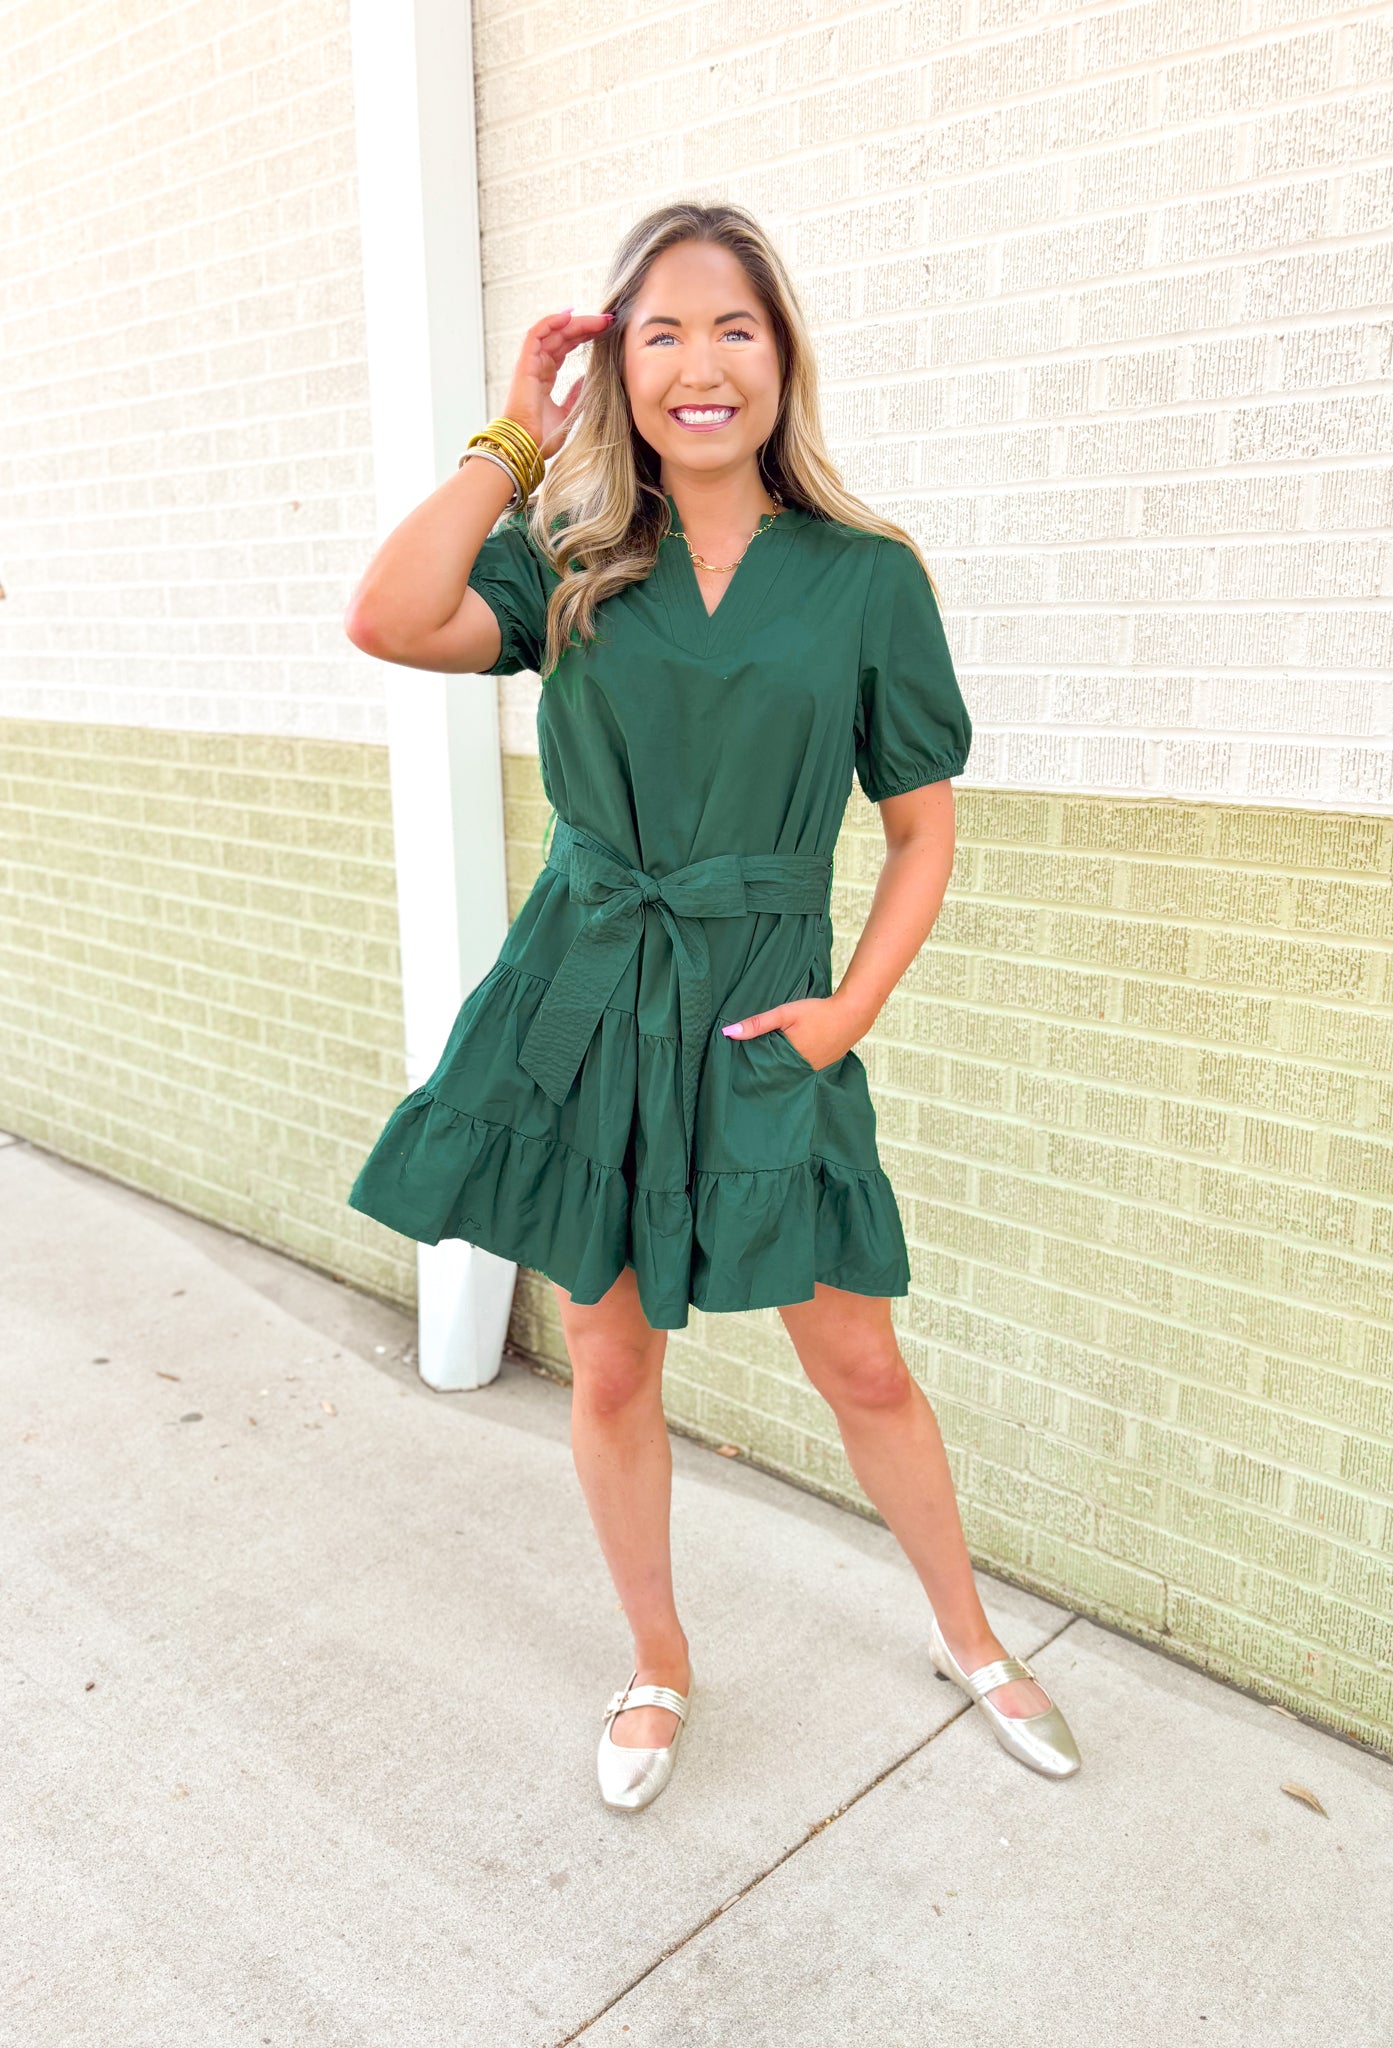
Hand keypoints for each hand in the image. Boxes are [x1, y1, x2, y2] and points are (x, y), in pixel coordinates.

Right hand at [503, 308, 613, 459]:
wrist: (527, 447)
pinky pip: (537, 334)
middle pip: (563, 337)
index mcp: (545, 377)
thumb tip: (586, 380)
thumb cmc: (542, 437)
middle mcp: (538, 366)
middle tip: (609, 321)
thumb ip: (575, 395)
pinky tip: (570, 316)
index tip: (606, 331)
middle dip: (586, 327)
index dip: (585, 337)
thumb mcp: (567, 413)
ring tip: (598, 319)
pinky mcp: (526, 364)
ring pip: (553, 332)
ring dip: (575, 323)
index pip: (566, 347)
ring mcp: (531, 363)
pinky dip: (552, 322)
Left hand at [721, 994, 859, 1072]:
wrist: (852, 1015)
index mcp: (787, 1060)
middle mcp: (799, 1070)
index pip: (761, 1070)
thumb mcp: (785, 1013)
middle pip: (773, 1073)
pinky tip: (786, 1056)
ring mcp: (811, 1070)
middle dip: (761, 1069)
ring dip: (777, 1067)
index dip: (749, 1067)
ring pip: (787, 1071)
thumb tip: (729, 1032)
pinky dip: (791, 1064)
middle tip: (745, 1066)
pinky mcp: (820, 1067)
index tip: (735, 1067)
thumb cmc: (818, 1012)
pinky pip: (800, 1069)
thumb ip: (758, 1023)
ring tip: (764, 1061)